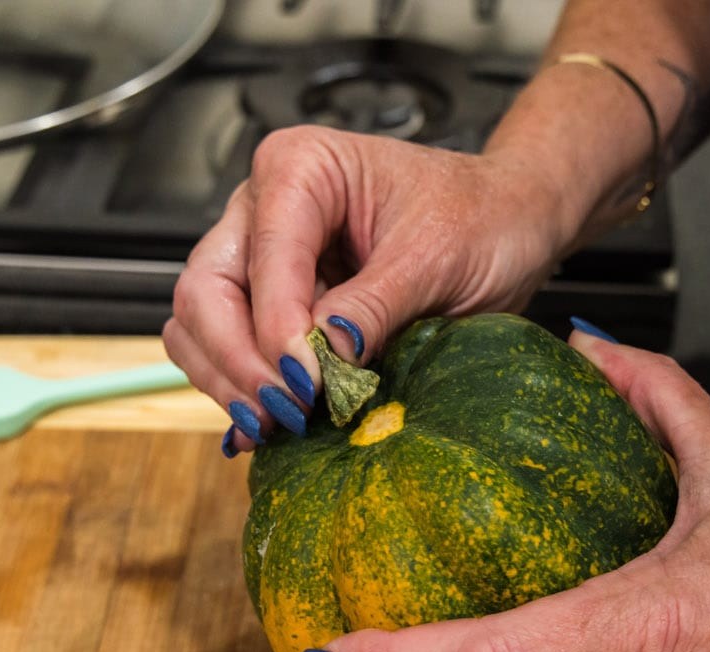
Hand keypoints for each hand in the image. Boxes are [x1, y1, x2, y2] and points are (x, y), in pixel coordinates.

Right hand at [164, 126, 572, 454]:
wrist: (509, 225)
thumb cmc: (481, 217)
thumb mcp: (438, 258)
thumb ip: (375, 304)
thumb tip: (323, 353)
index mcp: (300, 169)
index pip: (265, 257)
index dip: (276, 327)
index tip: (306, 384)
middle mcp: (264, 209)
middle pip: (207, 291)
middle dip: (238, 360)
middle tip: (286, 412)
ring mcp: (260, 259)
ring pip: (200, 324)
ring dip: (229, 381)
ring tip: (277, 425)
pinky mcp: (271, 305)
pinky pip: (226, 350)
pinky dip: (240, 388)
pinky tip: (270, 423)